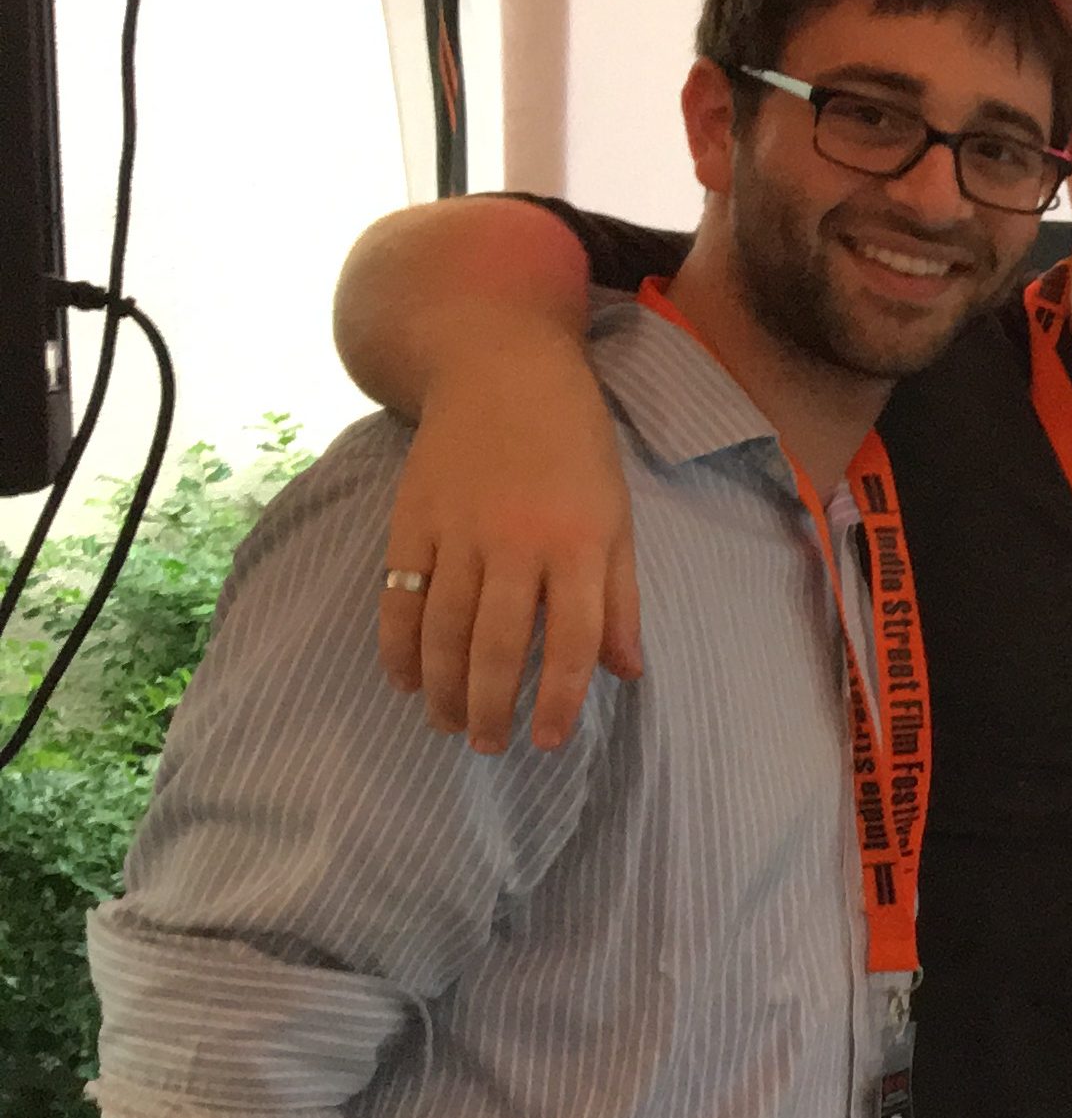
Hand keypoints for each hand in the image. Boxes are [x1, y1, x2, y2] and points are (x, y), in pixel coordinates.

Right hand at [379, 341, 642, 753]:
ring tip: (448, 725)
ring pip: (444, 628)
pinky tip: (404, 680)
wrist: (501, 370)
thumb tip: (627, 673)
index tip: (549, 741)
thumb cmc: (574, 449)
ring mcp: (457, 531)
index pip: (572, 642)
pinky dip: (398, 644)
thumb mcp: (616, 519)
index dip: (561, 700)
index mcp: (577, 545)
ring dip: (443, 687)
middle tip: (489, 746)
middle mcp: (516, 543)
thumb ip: (620, 599)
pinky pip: (399, 595)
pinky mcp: (411, 519)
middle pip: (498, 645)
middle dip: (491, 706)